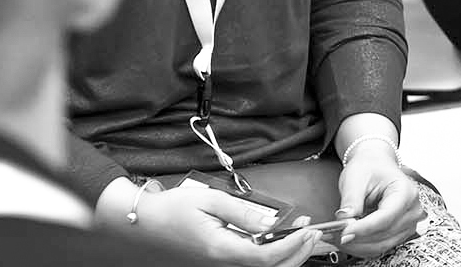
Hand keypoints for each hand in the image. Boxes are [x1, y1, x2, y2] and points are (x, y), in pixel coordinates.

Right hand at [132, 185, 322, 266]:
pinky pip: (253, 264)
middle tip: (314, 231)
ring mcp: (222, 264)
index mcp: (220, 250)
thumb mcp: (211, 200)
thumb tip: (271, 223)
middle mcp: (222, 263)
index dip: (292, 244)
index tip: (307, 228)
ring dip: (289, 254)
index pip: (265, 257)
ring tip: (303, 234)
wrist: (147, 221)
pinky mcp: (222, 262)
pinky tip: (282, 239)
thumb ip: (244, 212)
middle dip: (298, 253)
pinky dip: (273, 255)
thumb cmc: (173, 209)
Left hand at [334, 145, 422, 259]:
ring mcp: (408, 224)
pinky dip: (361, 246)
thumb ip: (351, 199)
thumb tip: (345, 220)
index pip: (385, 217)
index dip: (363, 228)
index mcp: (406, 192)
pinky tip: (347, 239)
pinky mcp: (399, 233)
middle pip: (383, 234)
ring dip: (357, 245)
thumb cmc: (369, 168)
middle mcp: (412, 210)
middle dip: (356, 238)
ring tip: (336, 237)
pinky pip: (379, 247)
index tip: (343, 233)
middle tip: (333, 236)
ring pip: (380, 245)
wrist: (376, 166)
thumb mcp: (356, 178)